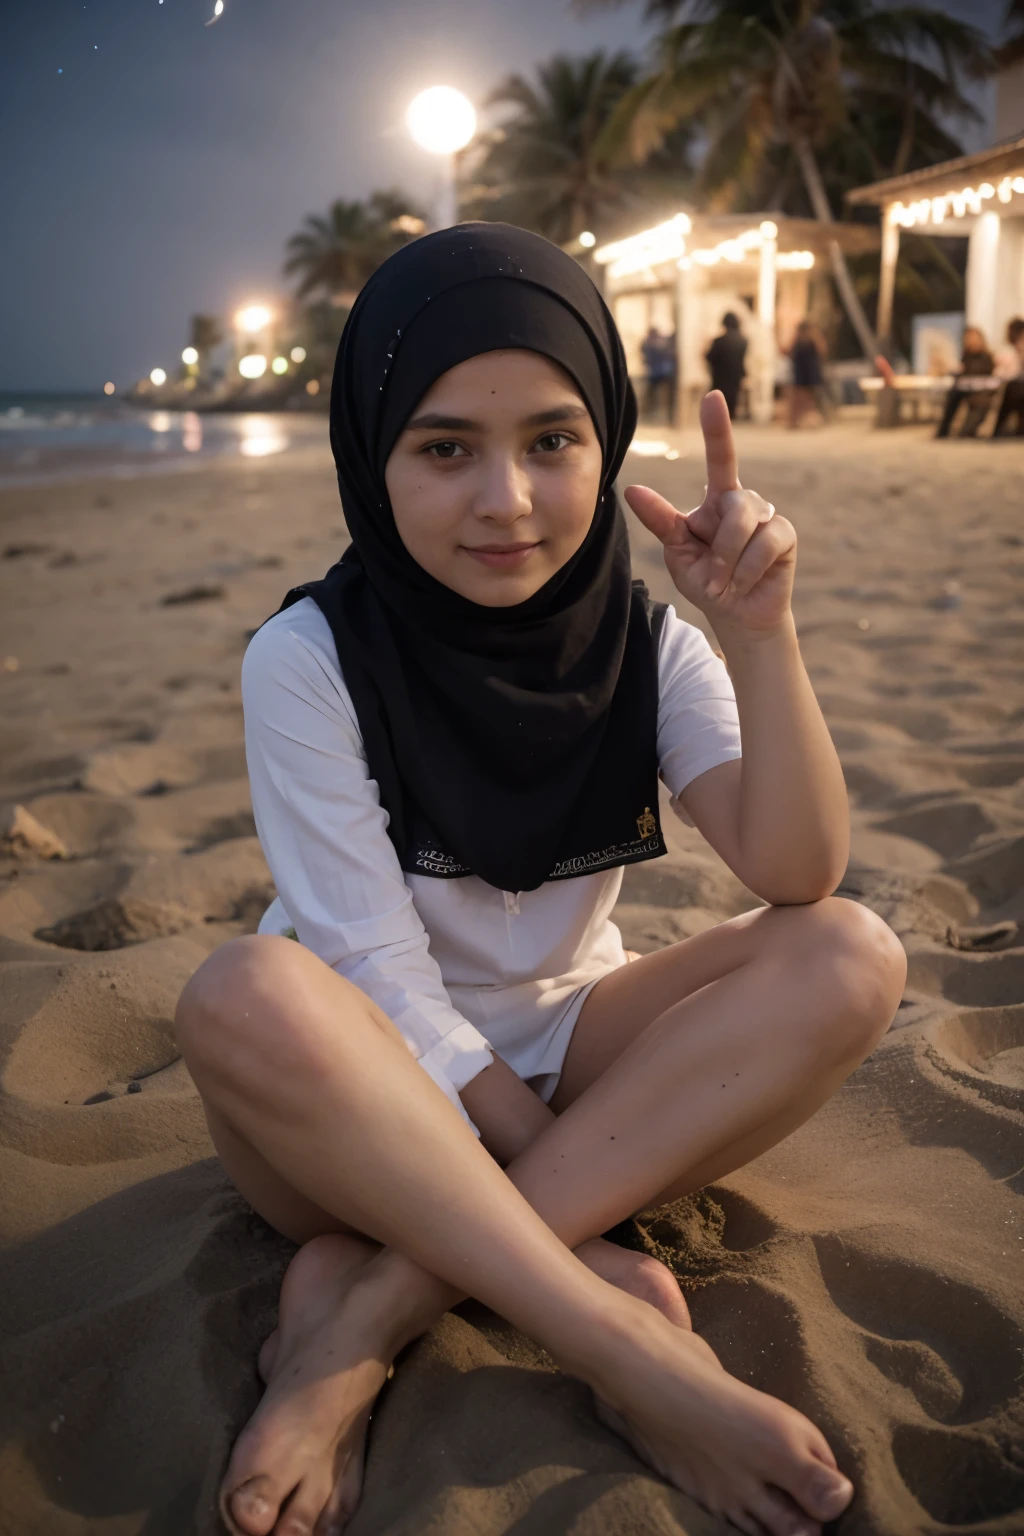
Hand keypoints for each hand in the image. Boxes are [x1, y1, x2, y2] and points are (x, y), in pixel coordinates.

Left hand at [624, 391, 795, 634]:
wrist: (736, 613)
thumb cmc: (706, 580)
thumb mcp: (678, 552)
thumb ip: (662, 521)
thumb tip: (632, 489)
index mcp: (718, 500)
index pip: (722, 458)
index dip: (717, 427)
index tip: (712, 396)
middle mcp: (745, 501)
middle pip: (733, 502)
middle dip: (719, 546)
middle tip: (712, 576)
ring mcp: (768, 516)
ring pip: (747, 520)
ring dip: (730, 560)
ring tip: (727, 581)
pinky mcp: (786, 535)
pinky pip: (767, 542)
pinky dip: (748, 569)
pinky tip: (745, 582)